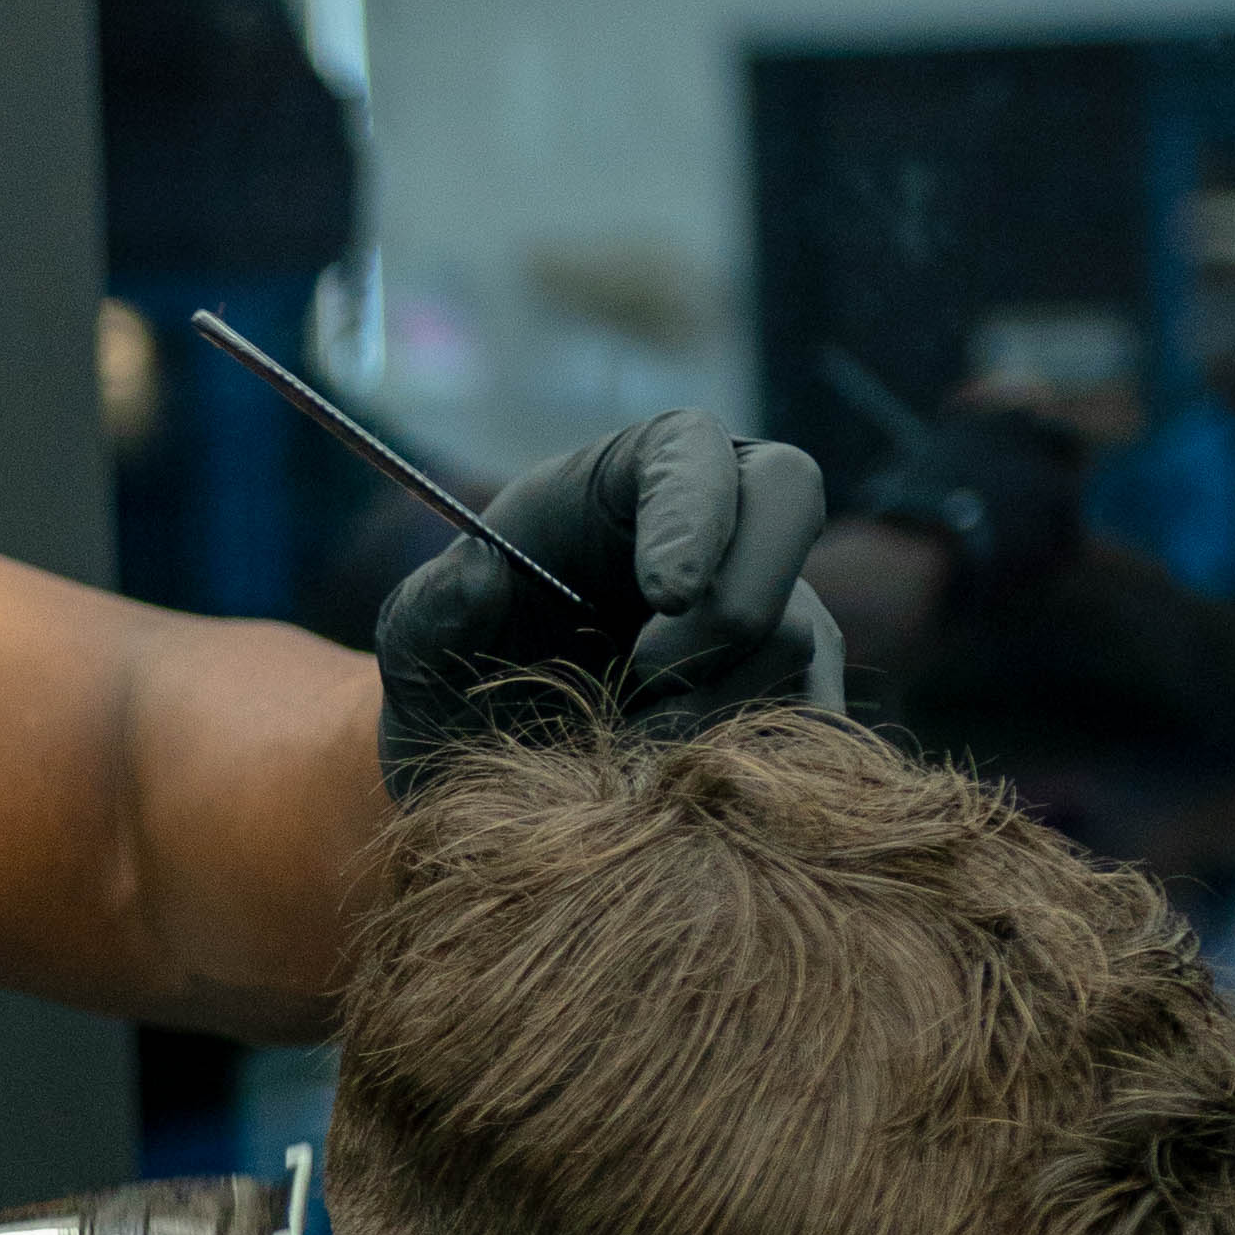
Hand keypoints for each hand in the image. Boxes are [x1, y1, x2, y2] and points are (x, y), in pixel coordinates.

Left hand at [373, 411, 842, 801]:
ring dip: (711, 704)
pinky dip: (750, 762)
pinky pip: (817, 721)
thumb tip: (476, 570)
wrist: (492, 780)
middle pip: (790, 502)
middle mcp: (720, 525)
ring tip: (618, 748)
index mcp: (628, 476)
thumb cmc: (456, 685)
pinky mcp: (796, 695)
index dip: (695, 512)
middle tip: (643, 679)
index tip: (665, 594)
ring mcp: (773, 606)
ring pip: (798, 632)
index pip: (694, 450)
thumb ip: (433, 608)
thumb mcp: (417, 649)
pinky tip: (669, 784)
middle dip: (730, 600)